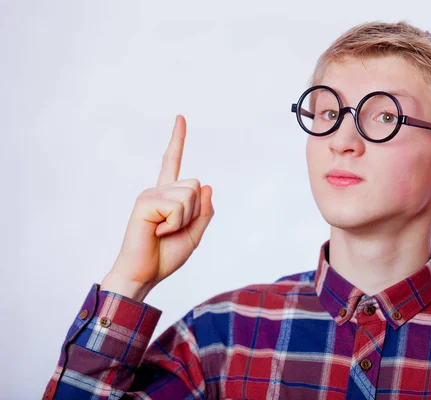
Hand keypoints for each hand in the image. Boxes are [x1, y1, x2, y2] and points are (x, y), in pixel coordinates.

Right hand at [101, 115, 214, 301]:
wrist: (145, 274)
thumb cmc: (165, 256)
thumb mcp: (194, 234)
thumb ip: (204, 211)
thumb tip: (207, 184)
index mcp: (168, 196)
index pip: (173, 162)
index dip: (177, 140)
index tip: (180, 117)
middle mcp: (158, 190)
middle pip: (196, 185)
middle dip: (193, 212)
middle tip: (173, 230)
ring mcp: (150, 194)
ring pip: (190, 195)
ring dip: (184, 219)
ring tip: (164, 231)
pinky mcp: (145, 201)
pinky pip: (178, 206)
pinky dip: (175, 224)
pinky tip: (157, 231)